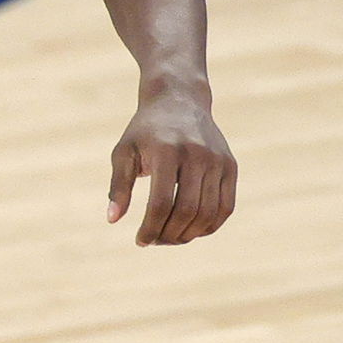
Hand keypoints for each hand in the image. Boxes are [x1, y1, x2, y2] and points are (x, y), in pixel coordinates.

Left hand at [107, 96, 235, 245]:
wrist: (178, 100)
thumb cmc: (145, 131)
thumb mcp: (124, 151)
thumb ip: (118, 185)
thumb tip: (112, 219)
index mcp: (165, 150)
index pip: (161, 203)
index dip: (151, 228)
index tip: (140, 241)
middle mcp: (195, 154)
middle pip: (187, 211)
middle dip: (169, 235)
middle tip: (155, 241)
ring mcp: (217, 160)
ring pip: (208, 213)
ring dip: (189, 235)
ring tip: (170, 238)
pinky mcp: (230, 165)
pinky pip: (226, 207)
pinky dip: (210, 225)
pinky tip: (191, 231)